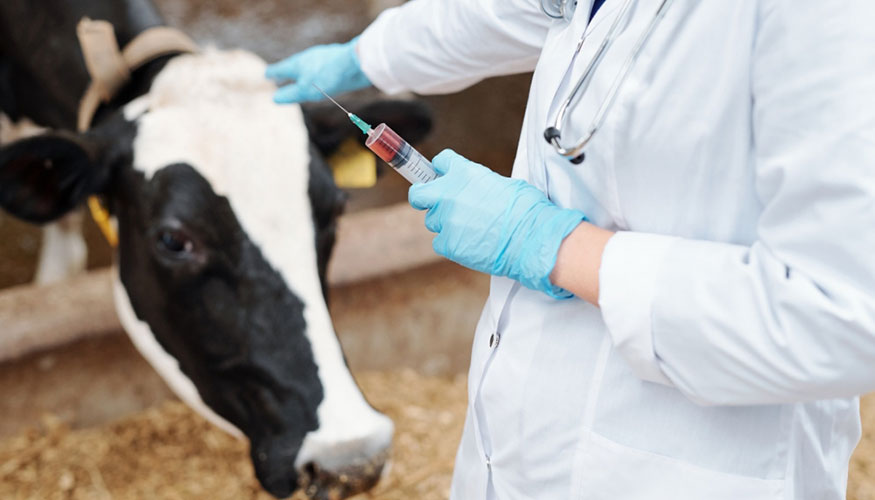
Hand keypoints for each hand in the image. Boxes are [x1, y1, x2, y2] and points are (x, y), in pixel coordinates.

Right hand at [265, 38, 370, 103]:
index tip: (266, 74)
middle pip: (293, 66)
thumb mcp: (306, 90)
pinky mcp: (335, 63)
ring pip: (307, 66)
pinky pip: (320, 68)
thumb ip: (290, 95)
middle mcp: (308, 58)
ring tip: (299, 78)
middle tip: (278, 75)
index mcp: (297, 63)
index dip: (273, 73)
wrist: (356, 63)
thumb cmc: (328, 77)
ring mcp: (322, 59)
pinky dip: (315, 73)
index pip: (280, 69)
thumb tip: (274, 99)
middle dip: (286, 72)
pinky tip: (321, 77)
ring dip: (301, 72)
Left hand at [409, 150, 586, 298]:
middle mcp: (449, 194)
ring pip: (433, 221)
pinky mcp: (447, 243)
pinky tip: (472, 244)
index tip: (443, 176)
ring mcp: (446, 220)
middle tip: (432, 203)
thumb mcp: (505, 184)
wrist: (531, 240)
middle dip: (423, 197)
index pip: (440, 162)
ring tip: (471, 229)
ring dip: (446, 224)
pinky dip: (453, 244)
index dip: (442, 170)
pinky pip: (441, 243)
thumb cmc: (526, 211)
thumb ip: (480, 184)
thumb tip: (478, 189)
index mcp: (465, 173)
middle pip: (419, 194)